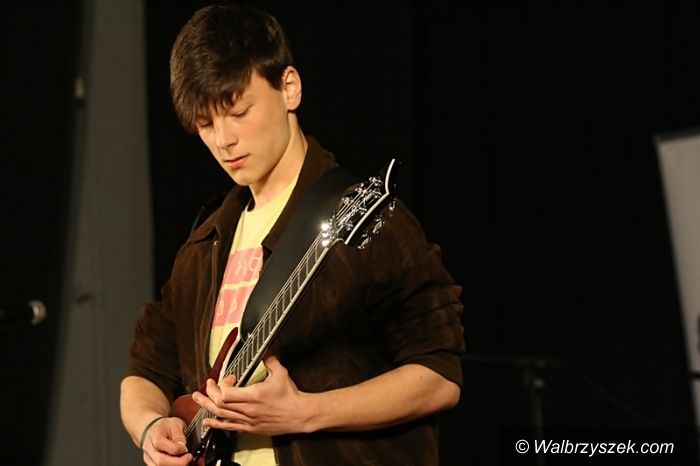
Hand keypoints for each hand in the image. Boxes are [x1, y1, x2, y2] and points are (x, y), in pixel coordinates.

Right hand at [141, 416, 192, 465]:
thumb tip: (183, 446)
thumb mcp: (174, 424)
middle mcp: (149, 449)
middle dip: (177, 462)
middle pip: (160, 461)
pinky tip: (178, 463)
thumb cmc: (164, 426)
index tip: (186, 448)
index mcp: (154, 435)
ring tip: (184, 461)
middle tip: (188, 458)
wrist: (153, 429)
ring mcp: (149, 458)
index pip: (163, 446)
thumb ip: (179, 435)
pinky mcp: (151, 464)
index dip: (178, 449)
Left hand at [192, 354, 313, 435]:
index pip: (227, 393)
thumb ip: (270, 360)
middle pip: (220, 404)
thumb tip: (265, 350)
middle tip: (208, 384)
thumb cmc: (291, 396)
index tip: (229, 378)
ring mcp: (248, 420)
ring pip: (221, 415)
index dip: (223, 384)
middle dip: (211, 392)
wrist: (299, 415)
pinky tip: (207, 421)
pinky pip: (229, 427)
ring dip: (207, 406)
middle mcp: (248, 410)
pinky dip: (215, 424)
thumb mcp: (281, 373)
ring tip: (198, 398)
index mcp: (254, 395)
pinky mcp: (250, 428)